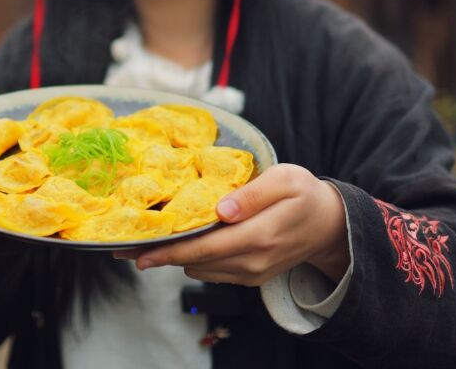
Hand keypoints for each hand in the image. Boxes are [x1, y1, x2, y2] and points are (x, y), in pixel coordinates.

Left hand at [114, 164, 349, 285]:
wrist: (331, 225)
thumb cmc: (306, 194)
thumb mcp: (286, 180)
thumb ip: (253, 194)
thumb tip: (221, 209)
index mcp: (260, 236)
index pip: (204, 248)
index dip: (168, 251)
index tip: (137, 251)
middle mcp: (253, 261)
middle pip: (195, 262)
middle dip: (160, 255)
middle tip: (125, 246)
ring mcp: (252, 272)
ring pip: (201, 268)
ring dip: (177, 256)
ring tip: (152, 237)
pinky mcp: (251, 276)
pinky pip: (214, 270)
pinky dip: (195, 257)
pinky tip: (183, 240)